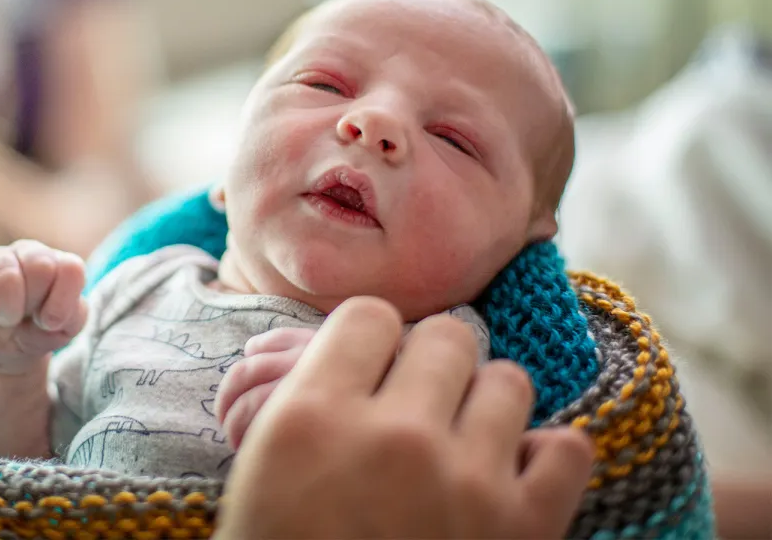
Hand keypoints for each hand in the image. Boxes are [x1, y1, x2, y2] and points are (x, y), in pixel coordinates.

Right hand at [0, 240, 86, 373]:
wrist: (3, 346)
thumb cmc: (39, 330)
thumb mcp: (65, 328)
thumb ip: (72, 316)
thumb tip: (51, 317)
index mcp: (60, 262)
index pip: (71, 268)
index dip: (61, 302)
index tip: (50, 321)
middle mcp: (31, 252)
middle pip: (41, 267)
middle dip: (33, 303)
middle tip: (26, 316)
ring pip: (8, 277)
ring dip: (8, 311)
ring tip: (7, 318)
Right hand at [216, 296, 593, 539]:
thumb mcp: (265, 468)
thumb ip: (311, 391)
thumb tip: (356, 337)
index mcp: (314, 417)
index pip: (371, 315)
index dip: (371, 340)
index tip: (371, 368)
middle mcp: (394, 438)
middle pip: (447, 336)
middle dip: (430, 366)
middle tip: (415, 408)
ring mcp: (464, 483)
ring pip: (508, 381)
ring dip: (485, 407)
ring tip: (460, 445)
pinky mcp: (522, 531)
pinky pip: (567, 449)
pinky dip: (545, 459)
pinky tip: (512, 476)